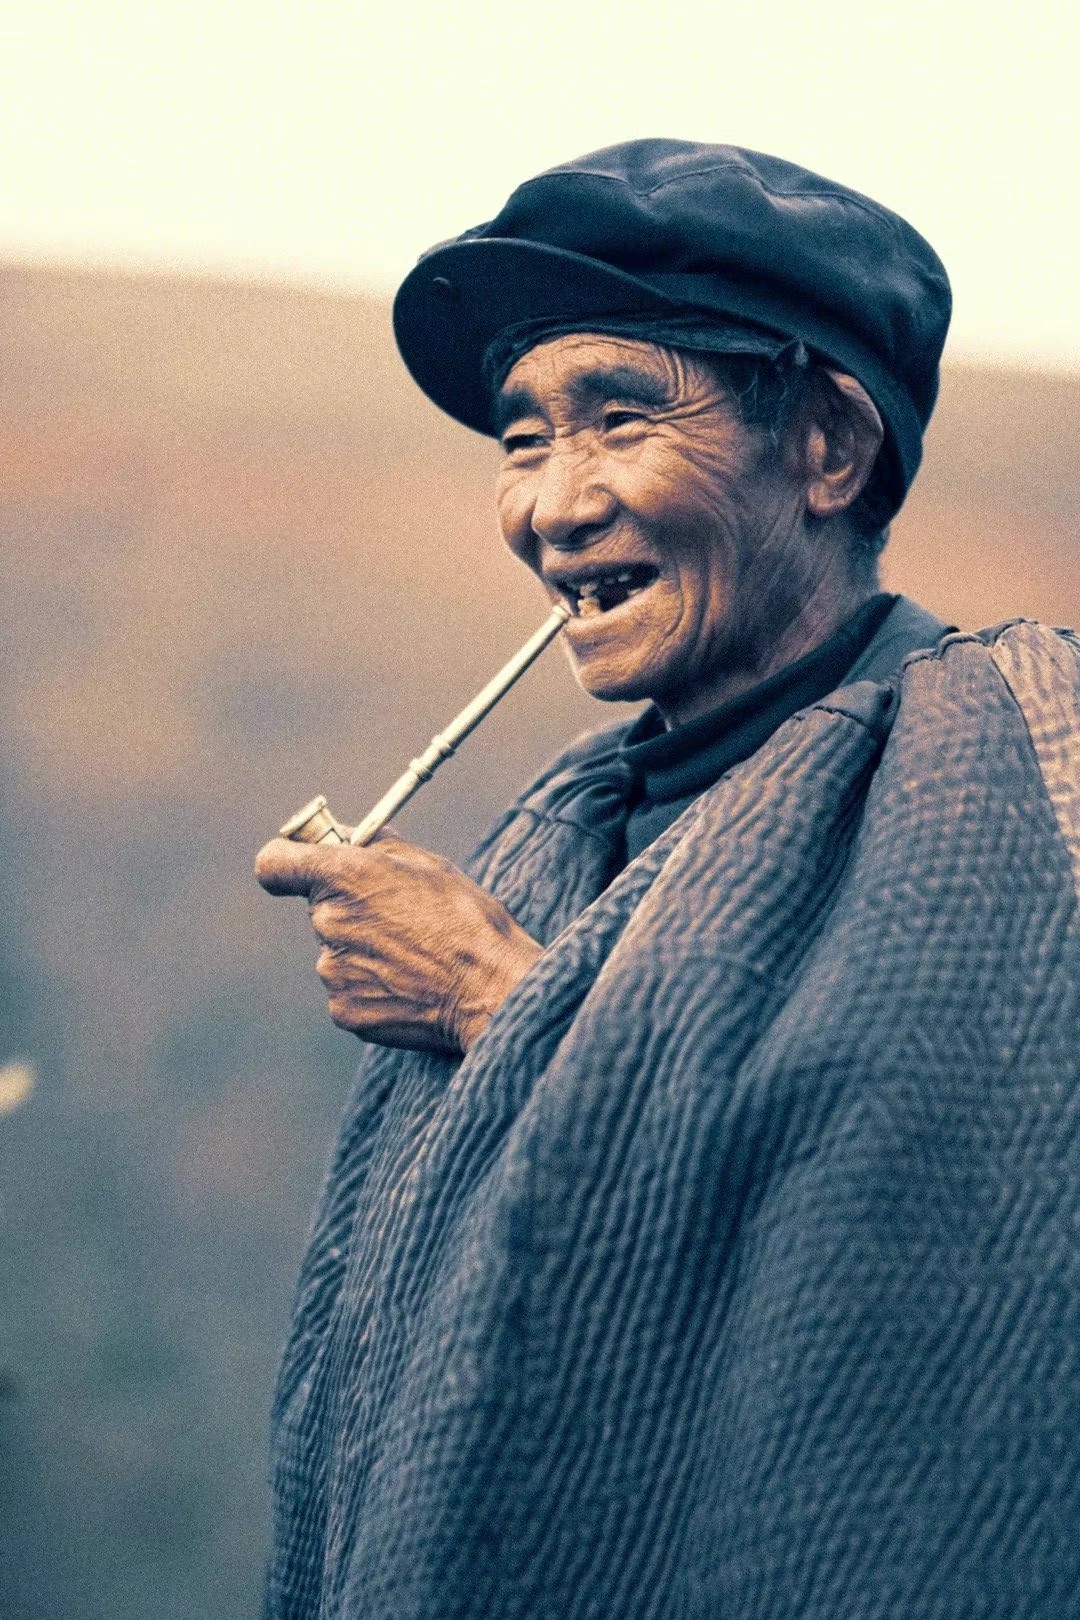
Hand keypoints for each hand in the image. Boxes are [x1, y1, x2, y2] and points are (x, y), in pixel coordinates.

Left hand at [254, 833, 541, 1054]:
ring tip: (413, 957)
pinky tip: (408, 985)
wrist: (490, 989)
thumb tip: (349, 837)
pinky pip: (347, 989)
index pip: (274, 864)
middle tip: (398, 919)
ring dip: (364, 951)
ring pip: (335, 952)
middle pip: (319, 909)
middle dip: (350, 909)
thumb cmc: (466, 920)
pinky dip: (371, 987)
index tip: (301, 868)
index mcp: (345, 876)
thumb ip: (376, 845)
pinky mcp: (343, 1009)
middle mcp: (328, 921)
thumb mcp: (428, 864)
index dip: (287, 863)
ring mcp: (332, 970)